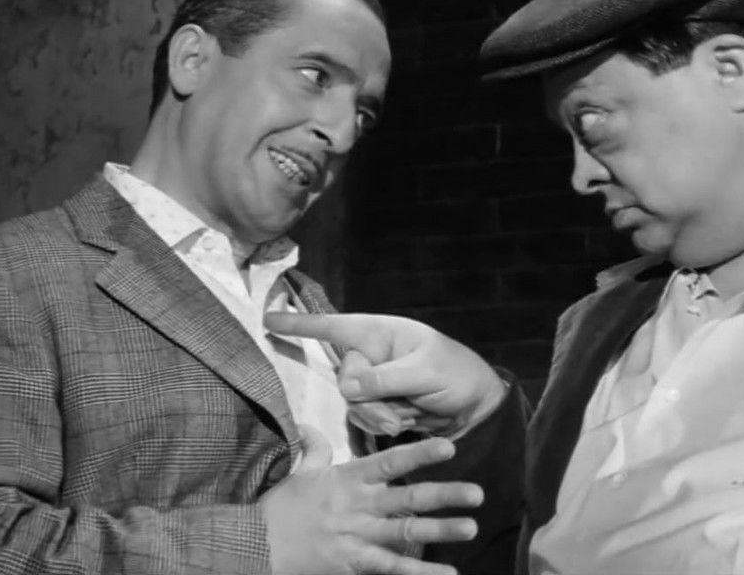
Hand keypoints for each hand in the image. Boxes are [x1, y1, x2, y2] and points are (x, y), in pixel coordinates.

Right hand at [261, 425, 482, 574]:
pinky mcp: (353, 563)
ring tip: (470, 528)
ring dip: (440, 531)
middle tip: (478, 494)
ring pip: (406, 532)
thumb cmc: (281, 508)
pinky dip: (420, 573)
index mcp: (350, 478)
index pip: (391, 460)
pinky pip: (391, 569)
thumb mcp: (300, 472)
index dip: (421, 453)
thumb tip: (310, 424)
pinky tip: (448, 574)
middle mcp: (359, 506)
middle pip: (408, 498)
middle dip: (445, 495)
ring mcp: (357, 536)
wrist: (255, 545)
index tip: (450, 446)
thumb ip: (314, 446)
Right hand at [265, 312, 506, 436]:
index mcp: (381, 334)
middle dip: (371, 399)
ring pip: (354, 404)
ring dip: (381, 415)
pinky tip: (408, 420)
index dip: (300, 323)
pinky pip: (365, 419)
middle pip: (346, 378)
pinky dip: (385, 424)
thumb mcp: (427, 372)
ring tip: (409, 415)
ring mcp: (374, 382)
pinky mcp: (378, 405)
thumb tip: (348, 386)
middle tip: (399, 409)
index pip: (334, 325)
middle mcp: (372, 354)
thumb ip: (387, 378)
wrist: (476, 405)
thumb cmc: (457, 375)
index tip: (267, 318)